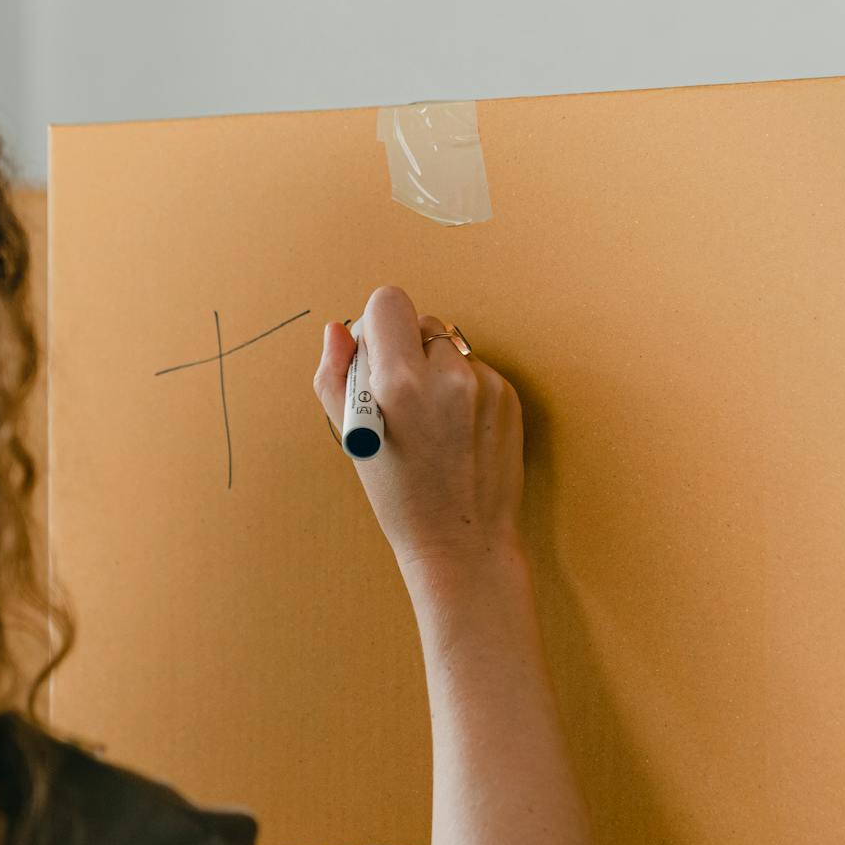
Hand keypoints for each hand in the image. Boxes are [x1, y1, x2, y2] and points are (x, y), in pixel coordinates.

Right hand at [312, 285, 524, 574]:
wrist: (462, 542)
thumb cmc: (399, 496)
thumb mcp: (352, 437)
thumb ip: (335, 374)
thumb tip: (338, 329)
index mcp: (400, 382)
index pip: (389, 302)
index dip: (377, 325)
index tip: (376, 356)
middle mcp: (447, 376)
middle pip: (421, 321)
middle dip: (406, 348)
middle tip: (400, 396)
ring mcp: (485, 385)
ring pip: (450, 346)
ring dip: (436, 368)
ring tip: (431, 419)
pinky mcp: (509, 396)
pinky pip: (475, 370)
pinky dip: (462, 390)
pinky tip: (457, 430)